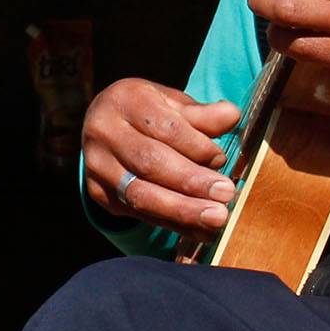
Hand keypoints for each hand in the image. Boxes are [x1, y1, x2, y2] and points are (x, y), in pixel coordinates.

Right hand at [81, 78, 242, 238]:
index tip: (221, 160)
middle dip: (191, 182)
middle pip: (150, 162)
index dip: (196, 146)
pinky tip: (199, 229)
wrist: (105, 126)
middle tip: (225, 195)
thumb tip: (232, 116)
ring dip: (182, 210)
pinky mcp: (99, 193)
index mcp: (126, 100)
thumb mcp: (173, 104)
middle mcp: (104, 132)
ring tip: (214, 219)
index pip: (164, 128)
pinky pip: (138, 214)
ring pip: (140, 194)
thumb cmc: (148, 113)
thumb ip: (202, 114)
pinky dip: (172, 224)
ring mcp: (97, 166)